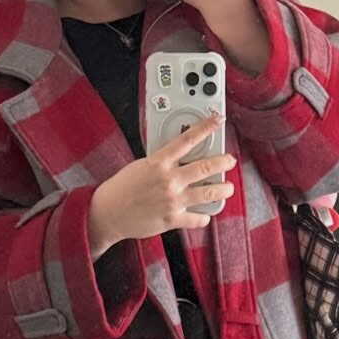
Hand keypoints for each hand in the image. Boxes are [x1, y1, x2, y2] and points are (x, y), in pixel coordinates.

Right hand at [88, 114, 234, 255]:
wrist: (108, 213)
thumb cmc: (122, 188)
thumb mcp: (142, 165)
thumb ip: (163, 161)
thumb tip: (182, 156)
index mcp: (159, 162)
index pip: (187, 139)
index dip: (206, 127)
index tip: (217, 119)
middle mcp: (169, 180)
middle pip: (206, 166)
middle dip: (223, 162)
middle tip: (230, 160)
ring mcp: (173, 200)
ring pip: (209, 193)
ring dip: (223, 190)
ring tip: (227, 188)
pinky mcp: (173, 219)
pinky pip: (197, 218)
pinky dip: (204, 217)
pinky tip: (205, 214)